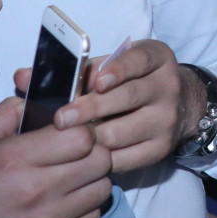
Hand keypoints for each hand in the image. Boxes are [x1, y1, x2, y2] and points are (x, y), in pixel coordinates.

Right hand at [0, 97, 112, 217]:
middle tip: (76, 154)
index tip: (70, 132)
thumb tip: (36, 100)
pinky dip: (86, 207)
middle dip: (94, 151)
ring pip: (102, 188)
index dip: (81, 130)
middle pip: (101, 160)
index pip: (82, 136)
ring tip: (72, 178)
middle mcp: (37, 189)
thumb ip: (7, 115)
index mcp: (15, 158)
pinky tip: (66, 203)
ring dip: (92, 179)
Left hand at [56, 39, 202, 172]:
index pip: (139, 60)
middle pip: (128, 97)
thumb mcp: (117, 65)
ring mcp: (167, 119)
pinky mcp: (161, 148)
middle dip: (91, 108)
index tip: (97, 83)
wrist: (176, 106)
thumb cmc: (132, 81)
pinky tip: (85, 154)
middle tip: (62, 118)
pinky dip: (100, 158)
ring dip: (90, 136)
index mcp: (157, 58)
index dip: (118, 70)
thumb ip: (86, 70)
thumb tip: (40, 81)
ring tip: (68, 138)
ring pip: (122, 132)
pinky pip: (125, 159)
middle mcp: (168, 87)